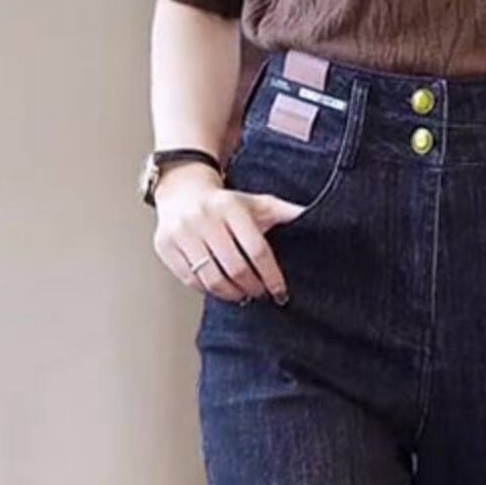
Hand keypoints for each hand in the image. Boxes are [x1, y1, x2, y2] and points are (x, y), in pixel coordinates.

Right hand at [152, 163, 305, 303]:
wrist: (181, 190)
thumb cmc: (227, 203)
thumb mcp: (257, 203)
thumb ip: (285, 212)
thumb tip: (320, 217)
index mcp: (230, 207)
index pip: (257, 250)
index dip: (271, 276)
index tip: (280, 293)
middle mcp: (203, 218)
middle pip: (235, 268)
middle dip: (252, 288)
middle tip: (260, 294)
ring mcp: (181, 232)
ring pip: (212, 279)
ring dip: (232, 294)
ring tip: (242, 295)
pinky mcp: (165, 246)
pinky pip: (191, 280)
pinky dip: (209, 291)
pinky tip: (221, 289)